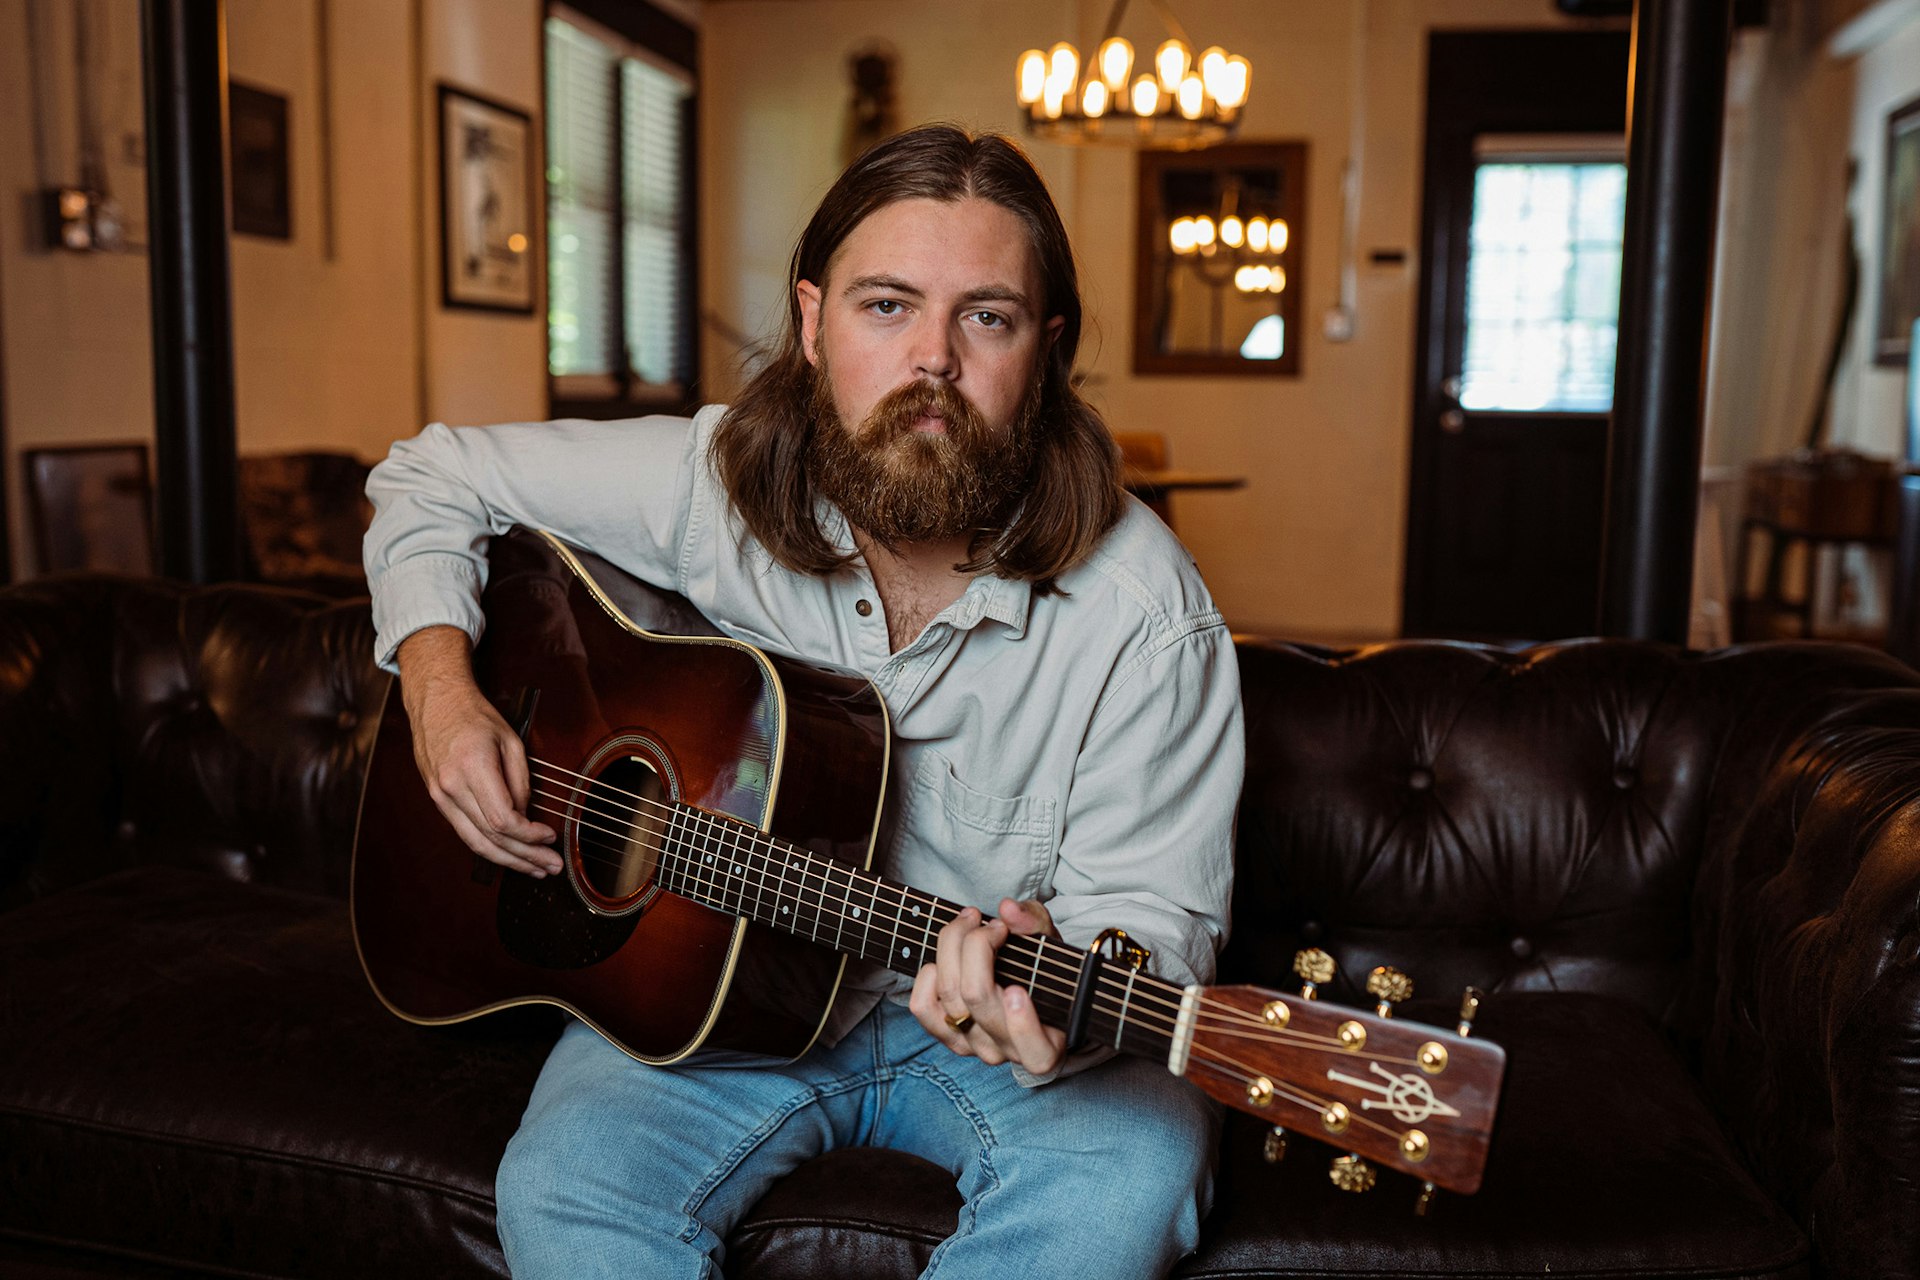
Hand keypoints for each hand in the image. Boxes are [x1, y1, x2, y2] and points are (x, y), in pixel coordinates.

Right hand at [397, 627, 559, 876]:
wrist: (435, 703)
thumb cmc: (475, 716)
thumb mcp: (511, 741)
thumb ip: (521, 782)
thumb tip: (527, 815)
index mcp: (473, 768)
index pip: (503, 820)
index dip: (530, 836)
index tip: (550, 836)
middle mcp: (451, 787)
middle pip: (491, 838)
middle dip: (524, 857)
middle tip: (551, 867)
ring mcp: (440, 796)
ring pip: (475, 842)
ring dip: (508, 860)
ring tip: (535, 869)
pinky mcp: (437, 800)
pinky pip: (465, 832)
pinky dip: (489, 847)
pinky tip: (510, 853)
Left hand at [910, 898, 1066, 1074]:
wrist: (1019, 987)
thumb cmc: (1042, 969)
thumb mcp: (1049, 944)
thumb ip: (1036, 925)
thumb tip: (1008, 910)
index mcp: (1047, 1043)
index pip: (1035, 1050)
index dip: (1022, 1024)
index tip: (1017, 988)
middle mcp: (1006, 1049)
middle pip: (977, 997)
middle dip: (977, 945)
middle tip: (990, 921)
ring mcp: (973, 1045)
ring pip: (949, 994)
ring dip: (951, 947)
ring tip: (967, 922)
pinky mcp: (946, 1034)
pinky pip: (923, 1007)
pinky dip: (926, 978)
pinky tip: (942, 960)